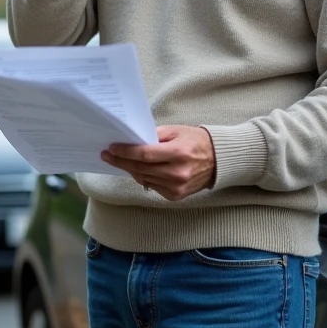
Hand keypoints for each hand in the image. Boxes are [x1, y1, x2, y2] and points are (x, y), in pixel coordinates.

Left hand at [101, 125, 216, 200]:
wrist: (218, 161)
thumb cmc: (196, 141)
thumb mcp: (177, 131)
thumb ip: (154, 135)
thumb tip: (132, 141)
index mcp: (178, 153)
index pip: (144, 155)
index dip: (125, 152)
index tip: (111, 148)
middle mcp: (177, 173)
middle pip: (141, 169)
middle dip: (121, 162)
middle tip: (107, 155)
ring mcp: (176, 187)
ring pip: (144, 179)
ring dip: (130, 170)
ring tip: (119, 160)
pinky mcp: (176, 196)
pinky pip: (152, 186)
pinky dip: (143, 177)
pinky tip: (139, 170)